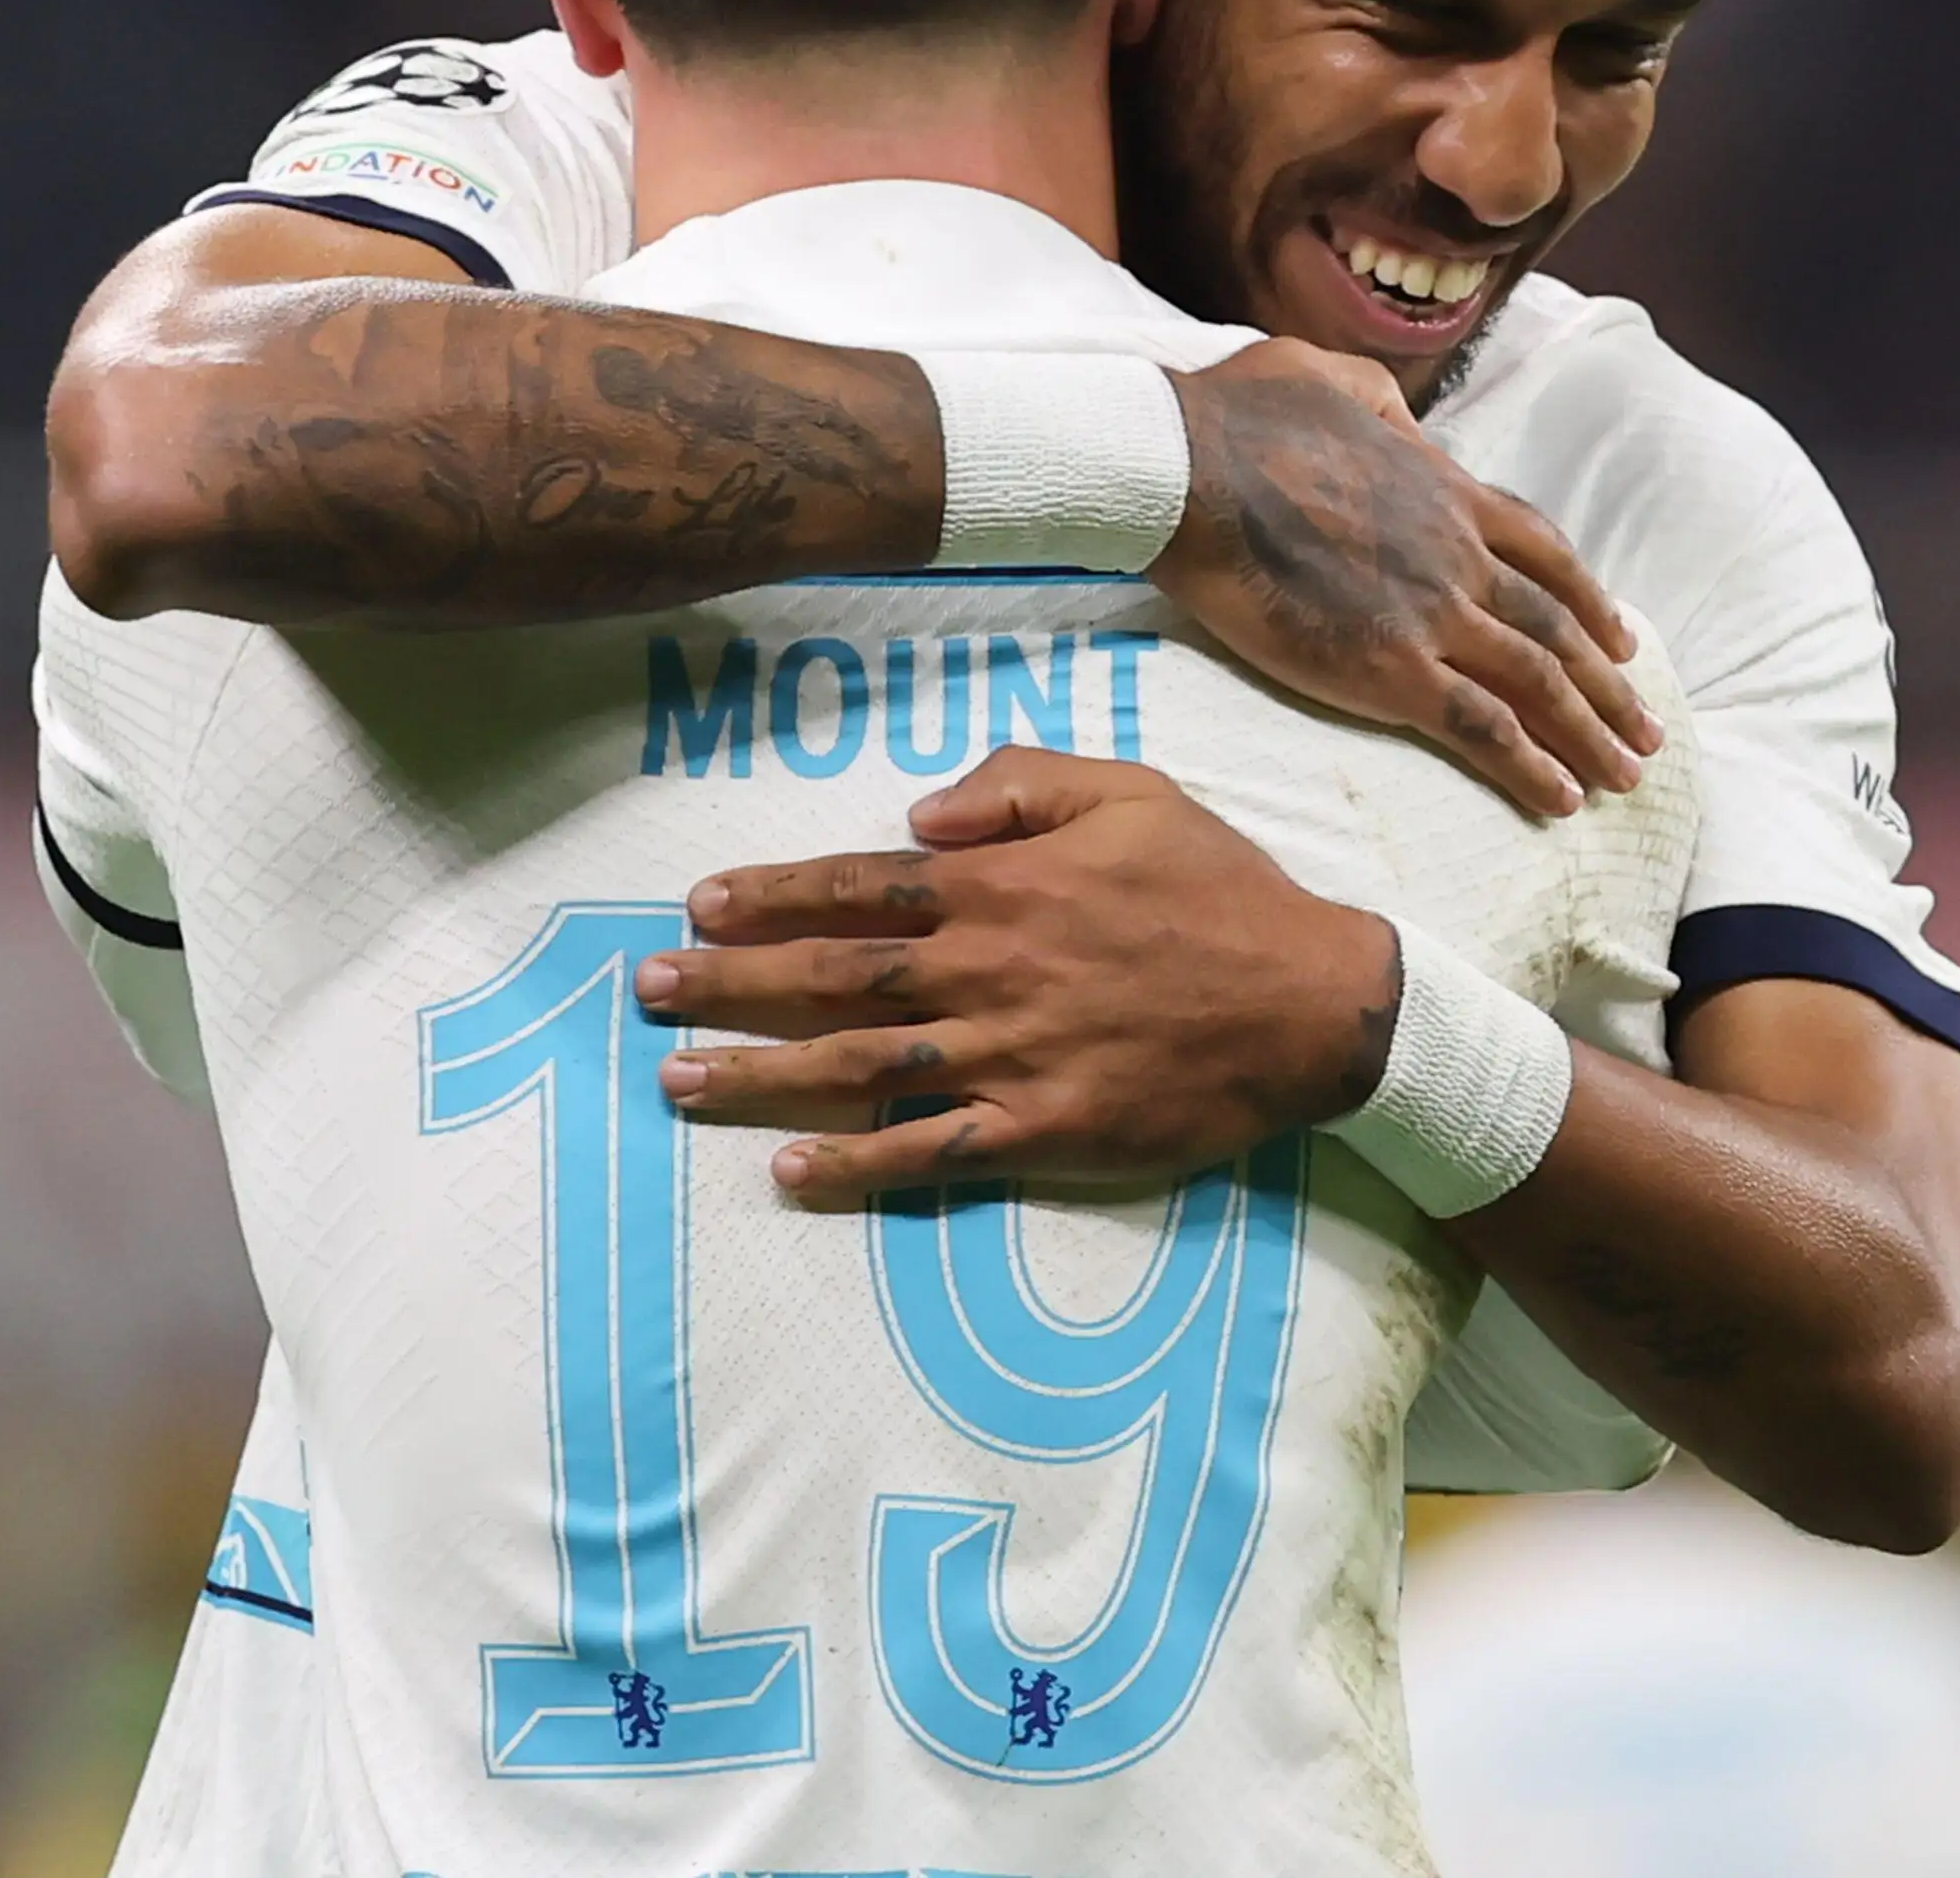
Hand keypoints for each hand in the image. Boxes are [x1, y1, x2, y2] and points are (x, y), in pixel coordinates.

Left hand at [634, 749, 1400, 1205]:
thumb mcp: (1131, 792)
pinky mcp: (1045, 1131)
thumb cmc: (1219, 889)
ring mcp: (1012, 1057)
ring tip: (679, 1080)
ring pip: (860, 1067)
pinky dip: (858, 1165)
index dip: (771, 897)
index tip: (698, 906)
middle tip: (647, 992)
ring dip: (763, 1075)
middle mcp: (989, 971)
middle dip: (731, 983)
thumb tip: (918, 814)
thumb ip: (1018, 787)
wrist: (1312, 1003)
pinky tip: (792, 1172)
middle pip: (834, 977)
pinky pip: (933, 1151)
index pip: (860, 887)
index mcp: (1005, 886)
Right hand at [1154, 338, 1660, 816]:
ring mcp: (1431, 613)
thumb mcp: (1329, 377)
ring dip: (1591, 733)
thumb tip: (1400, 428)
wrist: (1190, 468)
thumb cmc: (1238, 415)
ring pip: (1538, 682)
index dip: (1588, 600)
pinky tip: (1562, 798)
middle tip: (1646, 728)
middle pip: (1558, 627)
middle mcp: (1458, 555)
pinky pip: (1480, 727)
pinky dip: (1530, 766)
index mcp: (1446, 490)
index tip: (1619, 637)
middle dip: (1610, 684)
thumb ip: (1381, 407)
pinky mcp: (1389, 669)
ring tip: (1627, 776)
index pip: (1543, 553)